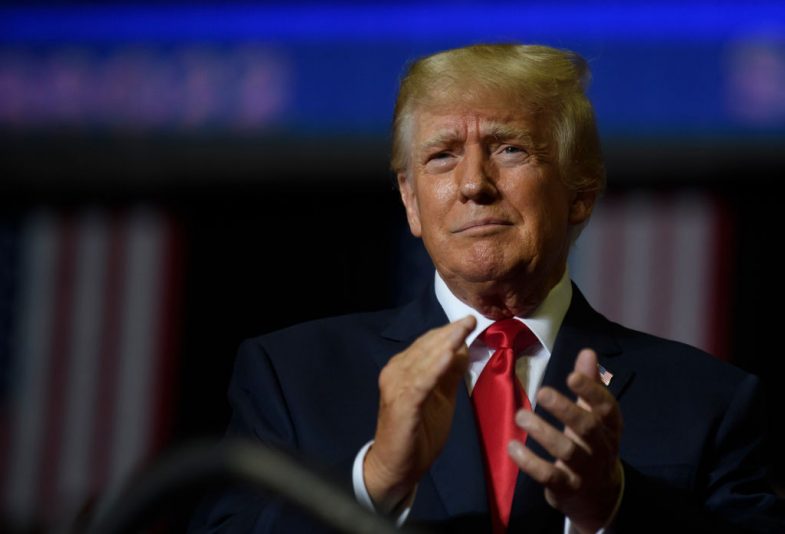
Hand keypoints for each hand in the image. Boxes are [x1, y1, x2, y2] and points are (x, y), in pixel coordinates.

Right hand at [364, 316, 475, 512]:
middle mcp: (395, 372)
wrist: (397, 466)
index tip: (469, 320)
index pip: (427, 343)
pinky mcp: (401, 404)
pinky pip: (420, 383)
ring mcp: (396, 387)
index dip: (448, 331)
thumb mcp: (440, 398)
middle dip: (449, 333)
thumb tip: (462, 347)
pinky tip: (449, 356)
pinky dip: (434, 368)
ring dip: (443, 344)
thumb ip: (448, 374)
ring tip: (462, 330)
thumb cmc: (418, 432)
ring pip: (422, 360)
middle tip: (470, 319)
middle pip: (425, 347)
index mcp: (403, 368)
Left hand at [508, 348, 622, 533]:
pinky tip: (512, 447)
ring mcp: (585, 470)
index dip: (591, 391)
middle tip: (542, 392)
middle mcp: (602, 448)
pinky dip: (529, 462)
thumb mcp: (595, 417)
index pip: (607, 408)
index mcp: (610, 428)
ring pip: (566, 451)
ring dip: (543, 432)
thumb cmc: (592, 445)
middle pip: (587, 427)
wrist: (599, 497)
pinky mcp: (567, 488)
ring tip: (521, 416)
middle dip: (565, 409)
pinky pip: (548, 476)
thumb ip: (590, 385)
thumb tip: (588, 352)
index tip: (571, 376)